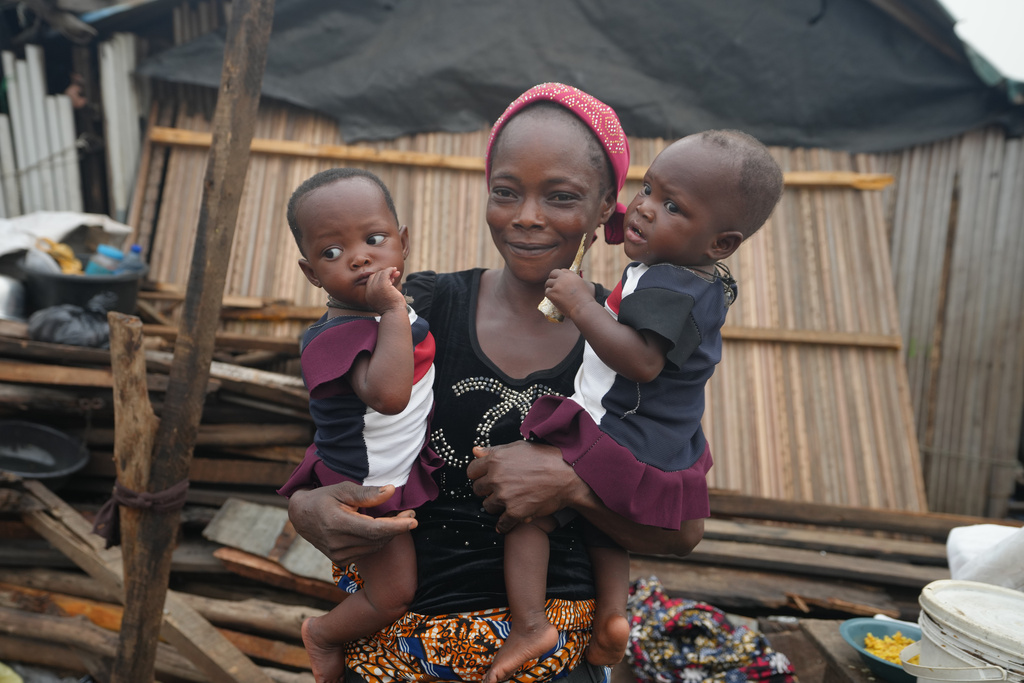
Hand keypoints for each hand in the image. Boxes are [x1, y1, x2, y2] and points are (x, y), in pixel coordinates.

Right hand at [287, 482, 415, 565]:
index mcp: (337, 523)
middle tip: (410, 514)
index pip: (374, 529)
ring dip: (390, 534)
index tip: (413, 520)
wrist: (301, 516)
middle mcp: (337, 543)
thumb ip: (367, 493)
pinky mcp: (340, 560)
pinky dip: (379, 540)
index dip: (396, 526)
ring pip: (374, 546)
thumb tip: (391, 491)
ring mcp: (338, 555)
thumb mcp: (343, 489)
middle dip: (398, 527)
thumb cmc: (323, 498)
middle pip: (377, 539)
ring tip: (401, 519)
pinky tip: (384, 529)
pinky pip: (367, 551)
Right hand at [365, 267, 407, 315]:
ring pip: (380, 274)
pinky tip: (395, 270)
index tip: (389, 279)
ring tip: (396, 273)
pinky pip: (385, 273)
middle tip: (394, 274)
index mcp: (368, 296)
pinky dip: (390, 270)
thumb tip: (391, 278)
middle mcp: (370, 291)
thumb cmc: (392, 309)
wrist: (394, 315)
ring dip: (388, 271)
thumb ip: (384, 290)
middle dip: (384, 273)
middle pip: (375, 276)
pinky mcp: (383, 285)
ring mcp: (375, 288)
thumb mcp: (384, 299)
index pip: (371, 281)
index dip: (379, 278)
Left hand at [467, 442, 587, 533]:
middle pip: (478, 489)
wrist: (567, 475)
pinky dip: (503, 525)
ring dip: (496, 505)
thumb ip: (494, 451)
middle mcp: (496, 478)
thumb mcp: (518, 447)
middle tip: (500, 489)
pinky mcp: (515, 512)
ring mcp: (504, 496)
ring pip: (487, 506)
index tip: (486, 477)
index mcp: (495, 460)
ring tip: (508, 502)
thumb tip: (475, 451)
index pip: (471, 471)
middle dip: (487, 490)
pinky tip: (506, 524)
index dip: (479, 474)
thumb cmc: (544, 458)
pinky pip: (502, 524)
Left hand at [544, 269, 596, 321]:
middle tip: (552, 285)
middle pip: (553, 273)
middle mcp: (563, 277)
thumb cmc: (584, 300)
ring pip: (548, 283)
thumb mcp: (581, 285)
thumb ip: (573, 281)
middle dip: (552, 278)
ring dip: (550, 287)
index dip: (560, 276)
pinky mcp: (552, 292)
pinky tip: (553, 299)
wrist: (583, 307)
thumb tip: (564, 283)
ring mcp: (557, 284)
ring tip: (553, 293)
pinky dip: (549, 295)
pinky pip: (547, 291)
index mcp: (571, 275)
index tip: (560, 281)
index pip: (562, 271)